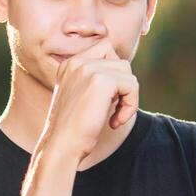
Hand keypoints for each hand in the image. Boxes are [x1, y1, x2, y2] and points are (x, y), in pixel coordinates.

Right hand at [38, 36, 138, 165]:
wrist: (62, 145)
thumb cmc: (72, 127)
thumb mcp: (79, 95)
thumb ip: (94, 78)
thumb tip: (124, 68)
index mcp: (69, 64)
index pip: (106, 50)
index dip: (114, 74)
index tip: (107, 99)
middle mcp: (77, 62)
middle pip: (120, 62)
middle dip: (122, 86)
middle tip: (112, 108)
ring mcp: (88, 69)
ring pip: (128, 73)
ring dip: (128, 97)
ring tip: (114, 116)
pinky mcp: (102, 81)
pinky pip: (132, 85)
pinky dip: (130, 106)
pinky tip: (115, 122)